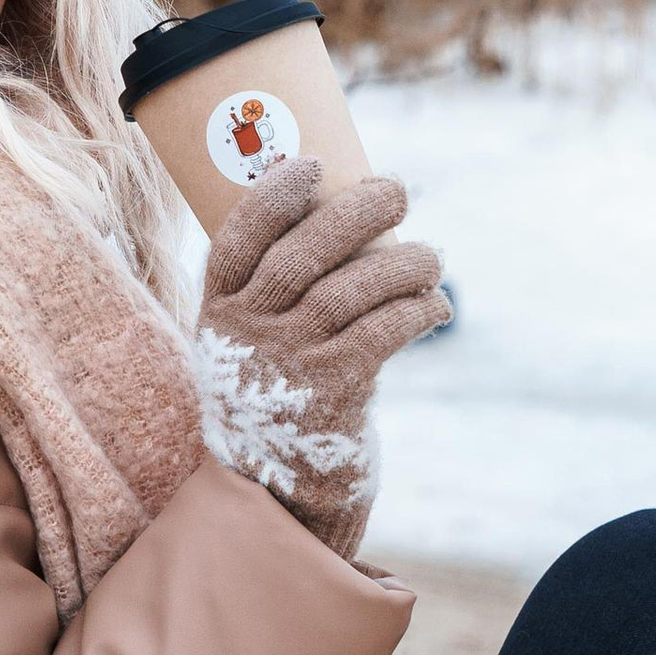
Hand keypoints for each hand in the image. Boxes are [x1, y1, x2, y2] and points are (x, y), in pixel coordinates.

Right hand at [194, 163, 445, 554]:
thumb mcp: (250, 343)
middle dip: (355, 212)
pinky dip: (416, 310)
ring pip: (350, 291)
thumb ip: (276, 290)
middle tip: (397, 190)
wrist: (280, 490)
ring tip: (432, 258)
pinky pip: (382, 332)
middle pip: (302, 255)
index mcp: (220, 311)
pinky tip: (435, 306)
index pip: (238, 240)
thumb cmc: (277, 394)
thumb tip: (350, 212)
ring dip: (402, 264)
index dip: (273, 197)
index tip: (311, 164)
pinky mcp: (331, 394)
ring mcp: (289, 364)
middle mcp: (248, 334)